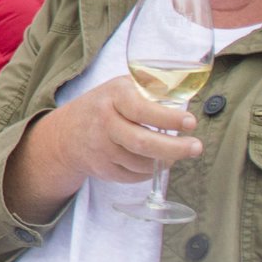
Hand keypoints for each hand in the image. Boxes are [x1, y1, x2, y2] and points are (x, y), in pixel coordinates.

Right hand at [4, 78, 203, 221]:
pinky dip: (148, 171)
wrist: (66, 133)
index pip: (142, 110)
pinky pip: (133, 175)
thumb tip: (185, 93)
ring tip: (175, 153)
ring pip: (141, 162)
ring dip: (163, 161)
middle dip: (174, 148)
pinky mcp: (102, 169)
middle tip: (196, 148)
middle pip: (143, 142)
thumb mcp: (122, 86)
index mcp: (113, 96)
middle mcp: (104, 122)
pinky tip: (154, 161)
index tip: (191, 122)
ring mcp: (101, 148)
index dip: (169, 118)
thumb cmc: (105, 105)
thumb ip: (150, 87)